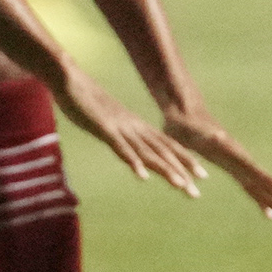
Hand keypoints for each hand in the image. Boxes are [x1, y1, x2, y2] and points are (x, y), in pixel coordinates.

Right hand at [50, 68, 206, 197]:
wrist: (69, 79)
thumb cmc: (85, 99)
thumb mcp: (107, 119)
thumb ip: (119, 131)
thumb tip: (128, 141)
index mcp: (135, 125)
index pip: (166, 144)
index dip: (185, 159)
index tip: (202, 175)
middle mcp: (133, 127)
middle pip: (162, 151)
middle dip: (181, 172)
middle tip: (197, 192)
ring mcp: (120, 128)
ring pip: (147, 152)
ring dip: (164, 169)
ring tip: (181, 185)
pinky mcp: (104, 129)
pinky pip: (120, 147)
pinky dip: (133, 161)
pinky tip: (143, 176)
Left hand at [165, 107, 271, 225]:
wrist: (185, 114)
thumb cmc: (187, 124)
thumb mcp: (195, 131)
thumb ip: (208, 135)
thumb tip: (219, 136)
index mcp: (235, 155)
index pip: (259, 174)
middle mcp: (241, 161)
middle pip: (268, 184)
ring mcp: (239, 165)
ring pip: (263, 189)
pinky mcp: (233, 168)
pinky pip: (252, 189)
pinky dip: (262, 201)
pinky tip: (270, 214)